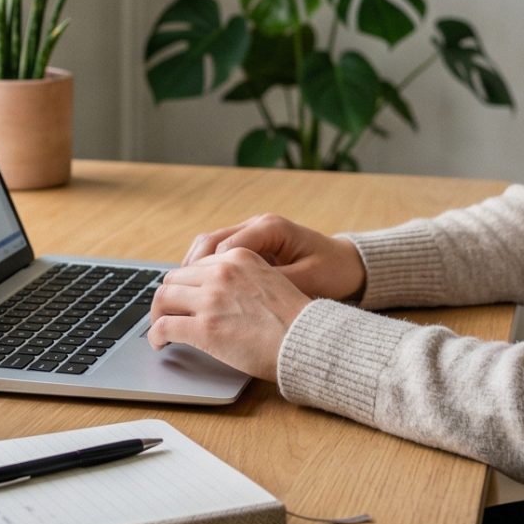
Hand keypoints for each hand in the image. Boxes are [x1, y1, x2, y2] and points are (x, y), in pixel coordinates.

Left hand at [145, 248, 314, 381]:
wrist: (307, 341)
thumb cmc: (295, 320)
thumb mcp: (272, 280)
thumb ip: (244, 279)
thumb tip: (222, 294)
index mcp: (239, 256)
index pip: (197, 265)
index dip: (186, 284)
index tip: (184, 298)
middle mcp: (222, 272)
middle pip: (175, 279)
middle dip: (169, 298)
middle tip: (168, 314)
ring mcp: (211, 299)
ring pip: (163, 298)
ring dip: (158, 314)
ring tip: (161, 329)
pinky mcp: (204, 328)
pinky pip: (163, 326)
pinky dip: (156, 335)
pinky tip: (161, 344)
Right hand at [180, 213, 367, 303]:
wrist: (351, 266)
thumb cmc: (333, 273)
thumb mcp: (307, 282)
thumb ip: (273, 286)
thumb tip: (239, 298)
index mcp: (270, 228)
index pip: (226, 246)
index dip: (204, 272)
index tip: (190, 295)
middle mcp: (257, 225)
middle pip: (209, 241)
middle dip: (189, 270)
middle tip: (172, 298)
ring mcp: (253, 233)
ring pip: (209, 245)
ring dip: (192, 270)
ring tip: (177, 296)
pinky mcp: (252, 246)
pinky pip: (218, 253)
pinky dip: (204, 271)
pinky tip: (196, 292)